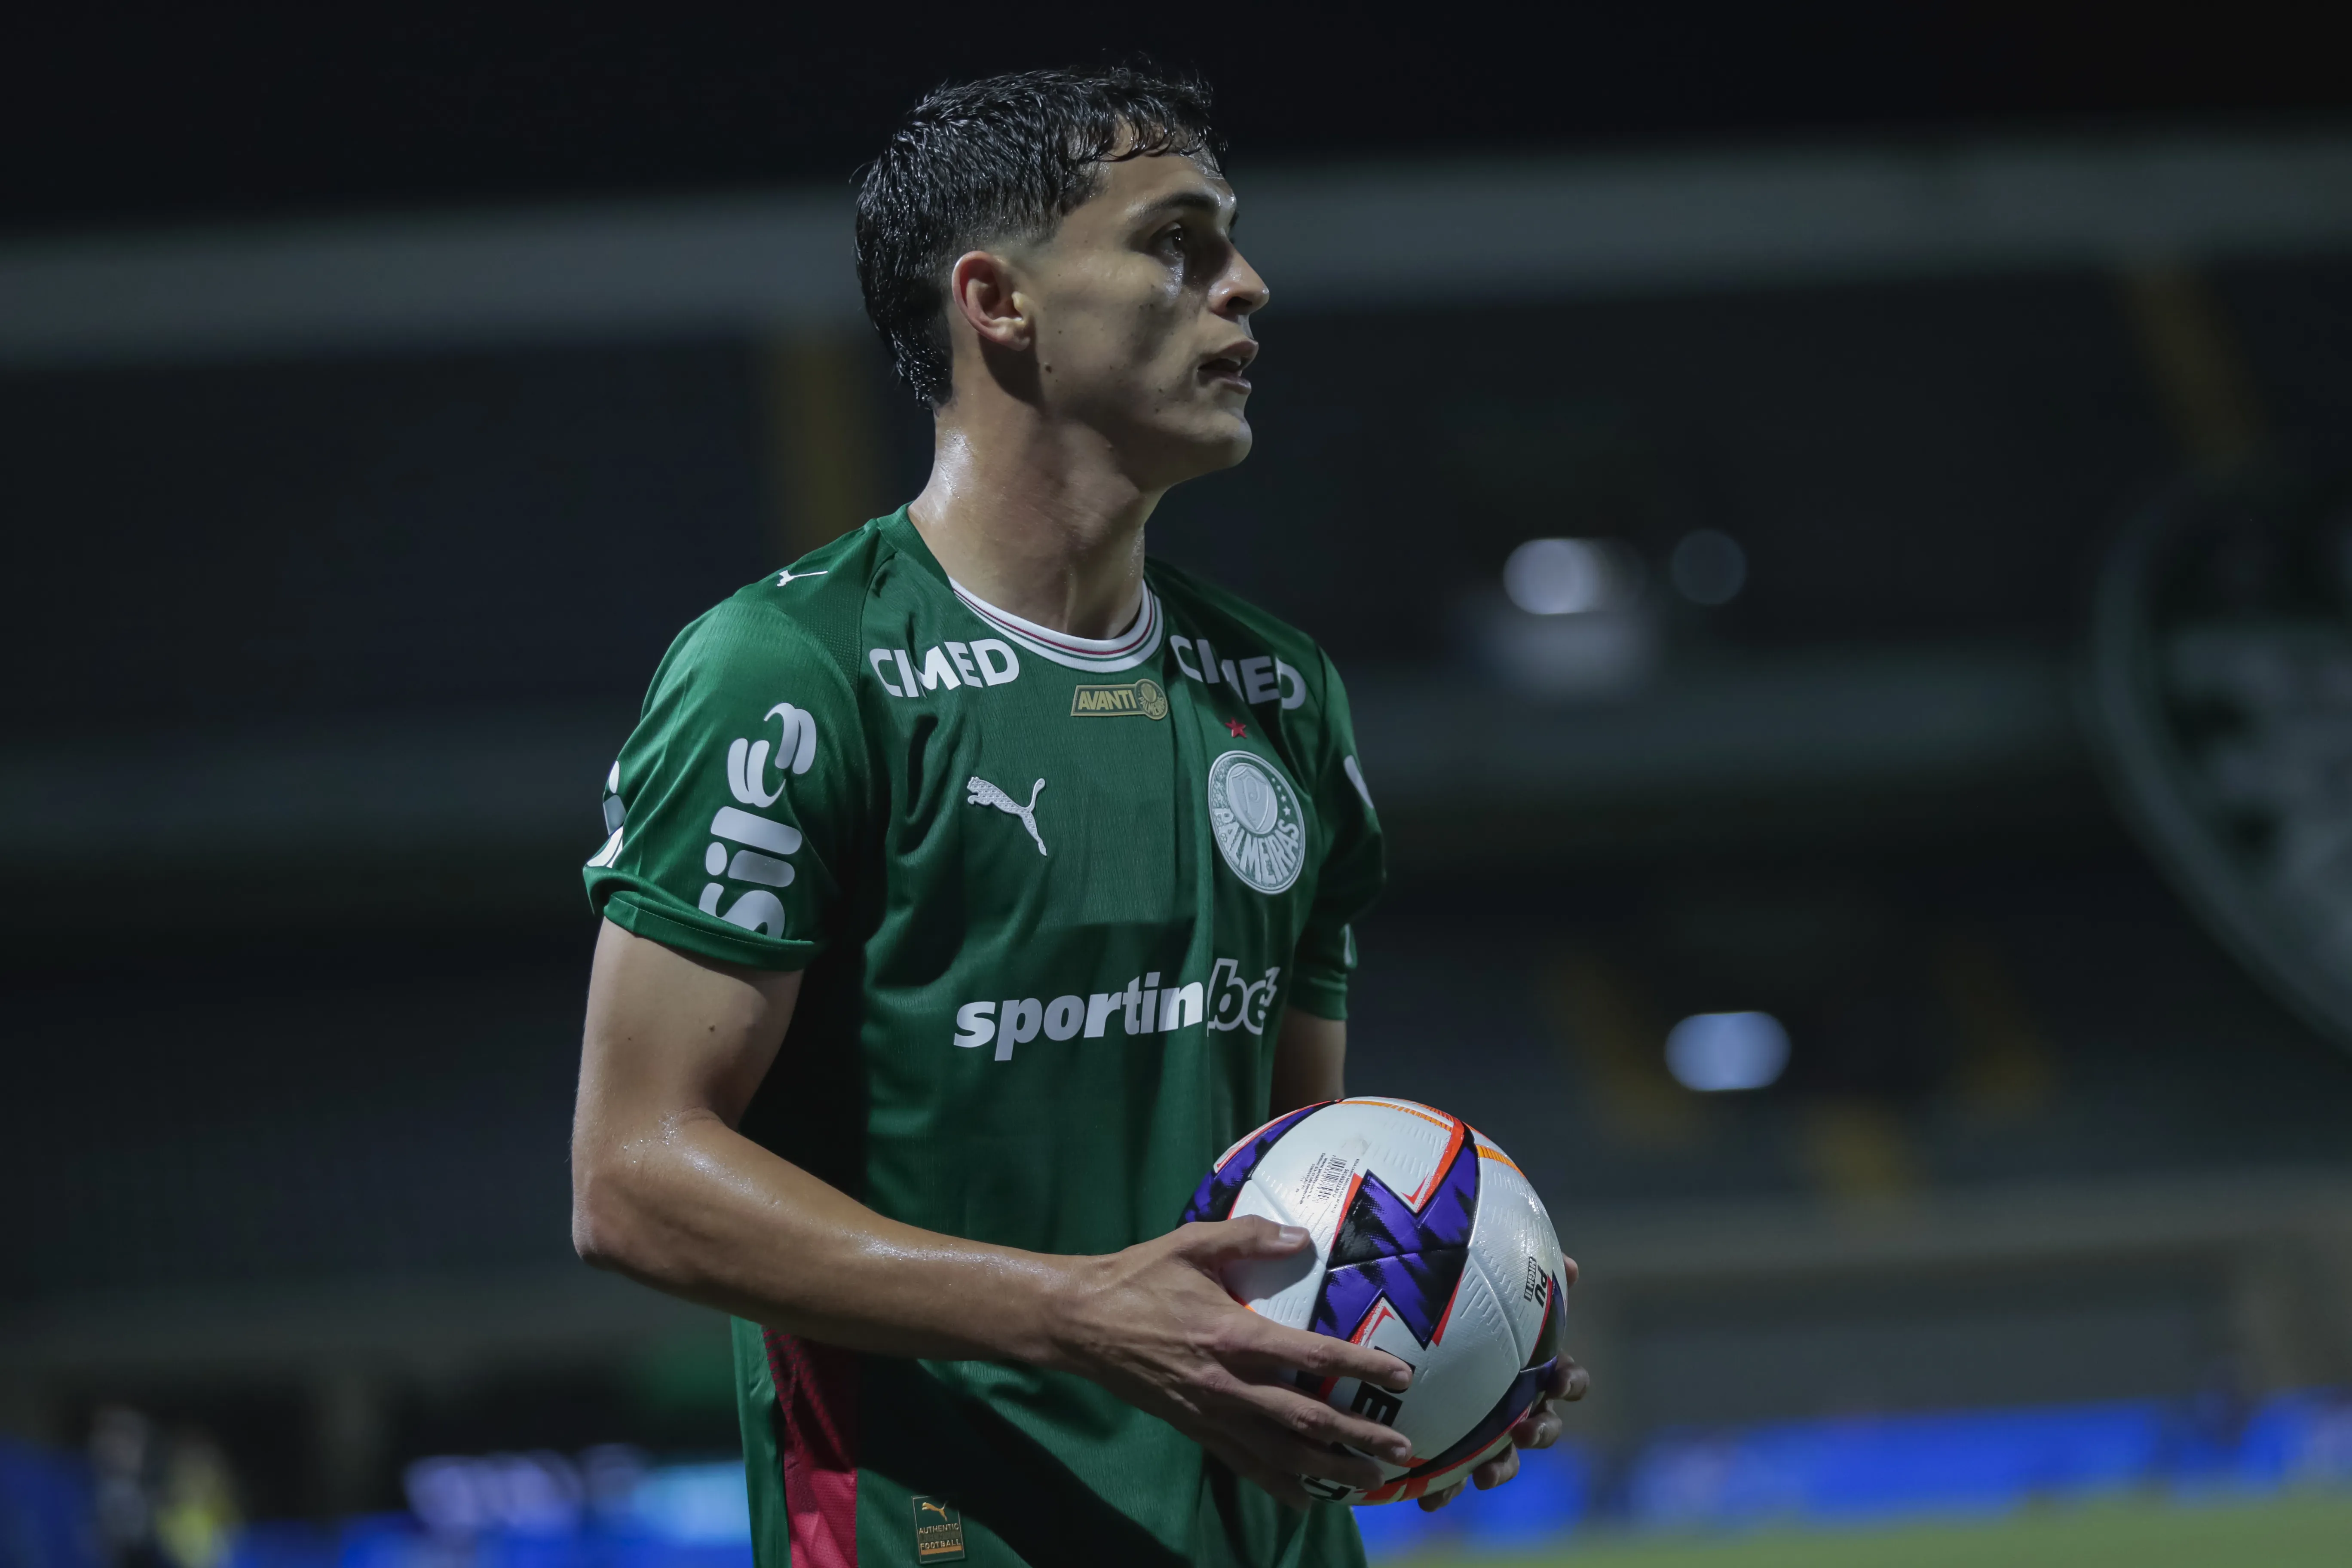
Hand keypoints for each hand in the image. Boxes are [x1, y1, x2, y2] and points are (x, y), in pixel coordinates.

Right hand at [1044, 1216, 1416, 1507]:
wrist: (1081, 1323)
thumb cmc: (1138, 1277)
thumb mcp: (1190, 1243)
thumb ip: (1246, 1237)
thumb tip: (1301, 1236)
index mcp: (1231, 1333)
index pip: (1310, 1356)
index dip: (1359, 1366)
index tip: (1400, 1375)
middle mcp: (1225, 1382)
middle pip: (1304, 1419)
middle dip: (1356, 1436)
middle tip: (1400, 1449)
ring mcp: (1209, 1412)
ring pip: (1279, 1452)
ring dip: (1327, 1469)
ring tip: (1369, 1481)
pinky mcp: (1194, 1428)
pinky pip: (1243, 1464)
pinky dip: (1278, 1484)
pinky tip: (1305, 1500)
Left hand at [1417, 1256, 1590, 1512]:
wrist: (1411, 1337)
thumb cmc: (1460, 1308)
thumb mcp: (1487, 1285)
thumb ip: (1528, 1279)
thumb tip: (1575, 1266)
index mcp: (1532, 1370)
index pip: (1567, 1378)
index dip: (1570, 1381)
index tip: (1559, 1379)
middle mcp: (1519, 1405)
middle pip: (1545, 1426)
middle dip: (1541, 1433)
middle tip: (1523, 1432)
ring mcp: (1488, 1434)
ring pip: (1506, 1461)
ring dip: (1500, 1470)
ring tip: (1482, 1478)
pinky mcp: (1453, 1454)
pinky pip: (1454, 1479)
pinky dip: (1445, 1492)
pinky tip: (1427, 1501)